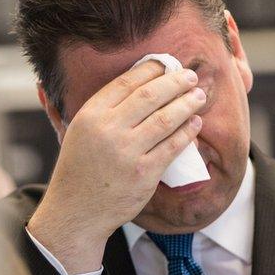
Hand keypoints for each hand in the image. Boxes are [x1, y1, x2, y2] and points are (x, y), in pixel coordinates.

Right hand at [27, 61, 205, 274]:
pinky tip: (195, 123)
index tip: (166, 64)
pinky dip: (187, 131)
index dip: (151, 70)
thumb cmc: (80, 167)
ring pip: (165, 119)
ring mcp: (127, 153)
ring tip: (198, 95)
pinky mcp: (144, 174)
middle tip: (190, 75)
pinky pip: (172, 146)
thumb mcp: (78, 130)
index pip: (126, 83)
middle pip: (150, 96)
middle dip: (174, 82)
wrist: (76, 210)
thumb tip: (134, 80)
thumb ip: (101, 107)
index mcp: (91, 115)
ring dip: (186, 103)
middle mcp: (108, 130)